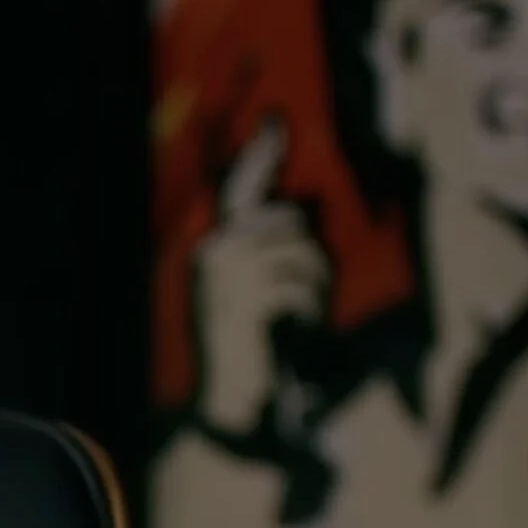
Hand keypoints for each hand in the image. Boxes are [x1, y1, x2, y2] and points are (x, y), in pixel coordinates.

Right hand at [187, 120, 330, 438]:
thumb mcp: (254, 297)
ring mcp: (226, 276)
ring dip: (314, 287)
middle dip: (310, 257)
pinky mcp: (244, 296)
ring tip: (303, 320)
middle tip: (309, 299)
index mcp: (212, 253)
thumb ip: (270, 257)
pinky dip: (308, 308)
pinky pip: (298, 282)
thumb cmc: (249, 355)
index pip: (240, 191)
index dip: (260, 154)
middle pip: (288, 222)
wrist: (229, 407)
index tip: (275, 121)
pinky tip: (294, 332)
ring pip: (299, 252)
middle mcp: (213, 255)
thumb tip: (300, 215)